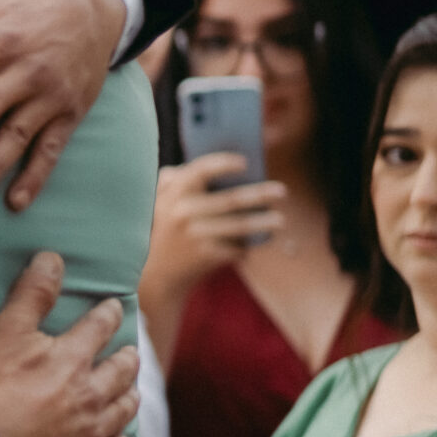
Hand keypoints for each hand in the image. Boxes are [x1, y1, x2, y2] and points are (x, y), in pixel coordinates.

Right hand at [0, 253, 140, 436]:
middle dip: (128, 357)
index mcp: (73, 358)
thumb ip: (32, 295)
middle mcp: (92, 393)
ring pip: (125, 409)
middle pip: (123, 370)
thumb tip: (53, 259)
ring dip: (129, 395)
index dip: (110, 314)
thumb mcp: (5, 333)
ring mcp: (92, 429)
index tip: (115, 308)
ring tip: (130, 391)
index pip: (101, 327)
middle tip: (130, 353)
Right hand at [145, 154, 285, 296]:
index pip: (201, 170)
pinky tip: (257, 242)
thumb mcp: (157, 202)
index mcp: (173, 194)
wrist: (154, 274)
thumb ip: (171, 180)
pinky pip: (236, 247)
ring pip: (240, 225)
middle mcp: (183, 213)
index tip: (244, 162)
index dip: (224, 163)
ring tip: (279, 220)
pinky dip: (248, 245)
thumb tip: (200, 164)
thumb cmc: (162, 230)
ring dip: (264, 222)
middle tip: (282, 191)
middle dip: (261, 194)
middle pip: (232, 199)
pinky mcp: (206, 257)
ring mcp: (195, 236)